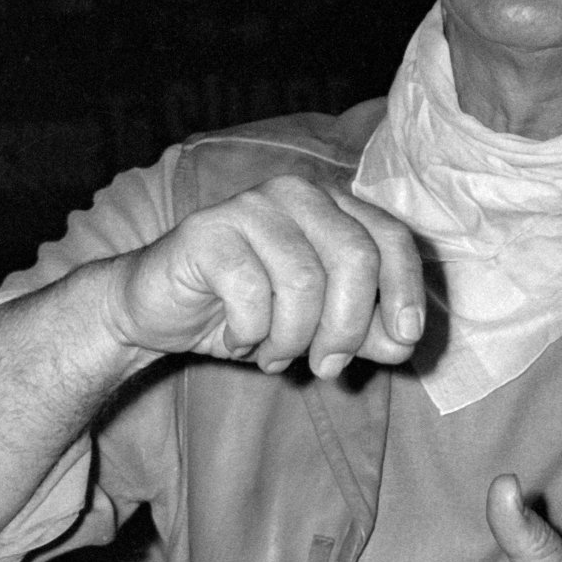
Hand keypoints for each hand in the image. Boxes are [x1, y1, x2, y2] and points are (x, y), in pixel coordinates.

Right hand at [107, 176, 423, 376]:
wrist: (157, 309)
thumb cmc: (245, 311)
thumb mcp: (316, 329)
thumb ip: (363, 332)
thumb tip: (404, 344)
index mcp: (331, 206)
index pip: (391, 239)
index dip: (405, 291)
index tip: (405, 341)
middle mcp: (296, 194)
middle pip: (354, 259)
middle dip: (347, 327)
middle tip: (326, 366)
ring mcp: (249, 206)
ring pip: (303, 282)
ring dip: (293, 338)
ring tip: (272, 353)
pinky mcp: (207, 231)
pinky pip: (251, 294)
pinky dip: (250, 333)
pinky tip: (236, 339)